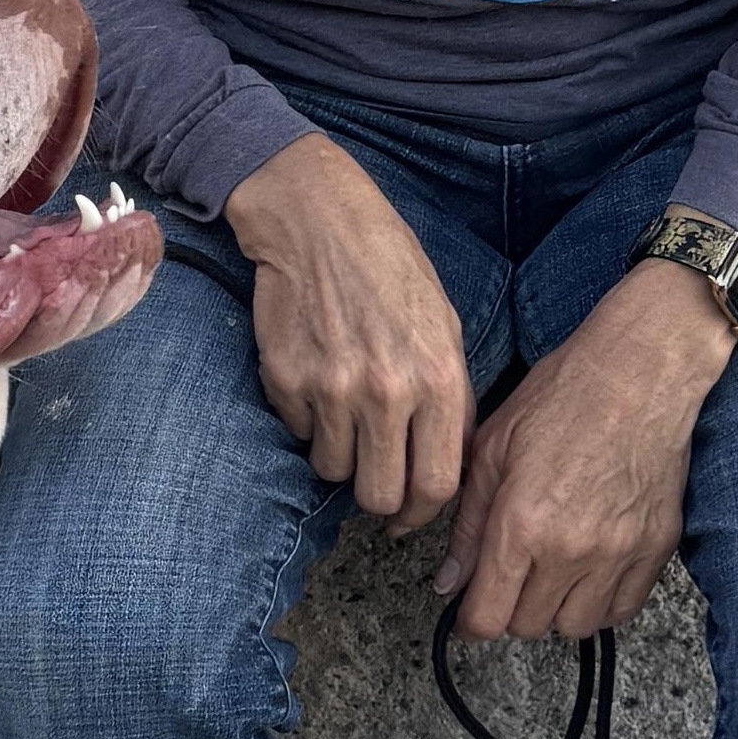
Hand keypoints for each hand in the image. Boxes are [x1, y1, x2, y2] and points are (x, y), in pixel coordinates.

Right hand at [227, 133, 472, 529]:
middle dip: (378, 500)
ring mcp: (333, 389)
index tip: (411, 515)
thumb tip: (444, 463)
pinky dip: (306, 421)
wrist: (319, 223)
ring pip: (333, 472)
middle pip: (381, 495)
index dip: (423, 514)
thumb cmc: (390, 270)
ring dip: (339, 457)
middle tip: (374, 481)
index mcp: (438, 378)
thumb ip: (449, 398)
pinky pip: (298, 433)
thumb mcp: (443, 326)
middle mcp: (387, 391)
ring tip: (344, 415)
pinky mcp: (287, 381)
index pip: (438, 484)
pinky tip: (316, 378)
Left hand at [437, 259, 733, 644]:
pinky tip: (588, 572)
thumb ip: (467, 525)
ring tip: (550, 574)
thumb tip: (449, 582)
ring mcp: (619, 553)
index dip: (469, 622)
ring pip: (575, 627)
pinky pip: (622, 610)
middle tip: (509, 576)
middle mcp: (571, 550)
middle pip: (528, 626)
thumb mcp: (491, 450)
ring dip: (555, 610)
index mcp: (521, 525)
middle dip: (509, 608)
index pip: (487, 618)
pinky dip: (600, 603)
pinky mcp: (656, 547)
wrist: (640, 372)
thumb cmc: (561, 397)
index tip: (468, 611)